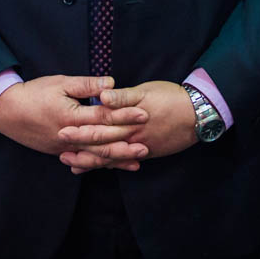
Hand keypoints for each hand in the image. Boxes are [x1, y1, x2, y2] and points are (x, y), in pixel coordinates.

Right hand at [0, 74, 148, 163]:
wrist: (6, 111)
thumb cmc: (34, 93)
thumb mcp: (60, 83)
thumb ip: (86, 85)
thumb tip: (111, 83)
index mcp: (71, 116)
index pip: (104, 117)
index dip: (125, 115)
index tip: (144, 113)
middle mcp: (69, 135)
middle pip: (103, 141)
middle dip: (127, 142)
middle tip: (148, 143)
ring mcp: (64, 147)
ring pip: (95, 155)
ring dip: (117, 159)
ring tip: (138, 160)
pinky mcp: (59, 151)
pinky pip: (83, 160)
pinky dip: (100, 163)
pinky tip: (114, 166)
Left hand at [56, 81, 198, 174]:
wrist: (198, 114)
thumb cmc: (171, 97)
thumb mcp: (146, 91)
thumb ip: (123, 96)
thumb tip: (103, 97)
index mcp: (128, 120)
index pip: (99, 128)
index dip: (80, 132)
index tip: (62, 133)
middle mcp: (132, 137)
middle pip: (102, 147)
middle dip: (81, 152)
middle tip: (61, 156)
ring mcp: (140, 147)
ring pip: (112, 158)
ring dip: (93, 163)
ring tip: (74, 166)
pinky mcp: (148, 152)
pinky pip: (126, 161)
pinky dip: (112, 165)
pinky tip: (102, 167)